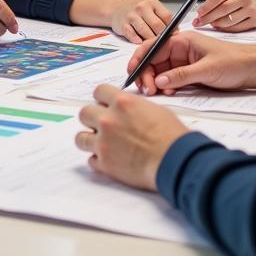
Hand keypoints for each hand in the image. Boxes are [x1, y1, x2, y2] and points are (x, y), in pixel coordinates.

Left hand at [74, 84, 189, 189]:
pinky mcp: (105, 164)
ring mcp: (104, 142)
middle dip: (92, 118)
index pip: (99, 91)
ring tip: (102, 144)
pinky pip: (90, 160)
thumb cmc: (172, 136)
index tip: (105, 104)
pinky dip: (99, 160)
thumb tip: (127, 110)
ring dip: (90, 140)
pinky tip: (111, 160)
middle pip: (84, 113)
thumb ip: (134, 107)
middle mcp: (108, 120)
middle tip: (103, 125)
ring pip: (80, 138)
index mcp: (122, 103)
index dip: (102, 99)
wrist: (175, 161)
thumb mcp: (155, 109)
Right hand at [109, 0, 171, 42]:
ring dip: (151, 41)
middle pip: (157, 25)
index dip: (172, 28)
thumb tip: (175, 31)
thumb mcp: (151, 8)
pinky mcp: (123, 25)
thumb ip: (162, 17)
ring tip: (154, 45)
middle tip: (165, 43)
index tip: (175, 35)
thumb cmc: (137, 10)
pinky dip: (138, 41)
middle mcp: (142, 7)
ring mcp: (131, 16)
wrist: (116, 8)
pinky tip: (141, 42)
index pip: (166, 16)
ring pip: (146, 32)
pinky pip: (133, 36)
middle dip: (162, 36)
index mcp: (152, 3)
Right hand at [128, 31, 255, 94]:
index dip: (140, 58)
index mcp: (182, 40)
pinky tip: (169, 92)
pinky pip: (169, 79)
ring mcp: (182, 62)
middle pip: (153, 60)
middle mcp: (179, 49)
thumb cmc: (234, 61)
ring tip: (157, 93)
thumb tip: (160, 82)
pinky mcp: (187, 73)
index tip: (133, 72)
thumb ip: (181, 75)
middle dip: (146, 74)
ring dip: (155, 82)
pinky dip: (165, 87)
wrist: (252, 69)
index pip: (153, 46)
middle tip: (147, 90)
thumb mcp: (206, 69)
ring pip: (159, 71)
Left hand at [193, 0, 255, 31]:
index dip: (206, 7)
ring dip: (216, 24)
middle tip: (198, 23)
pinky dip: (226, 29)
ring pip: (229, 20)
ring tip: (210, 24)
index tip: (198, 14)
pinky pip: (237, 28)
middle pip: (222, 10)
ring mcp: (251, 9)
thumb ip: (217, 0)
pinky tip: (220, 27)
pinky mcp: (255, 21)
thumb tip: (201, 13)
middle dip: (207, 18)